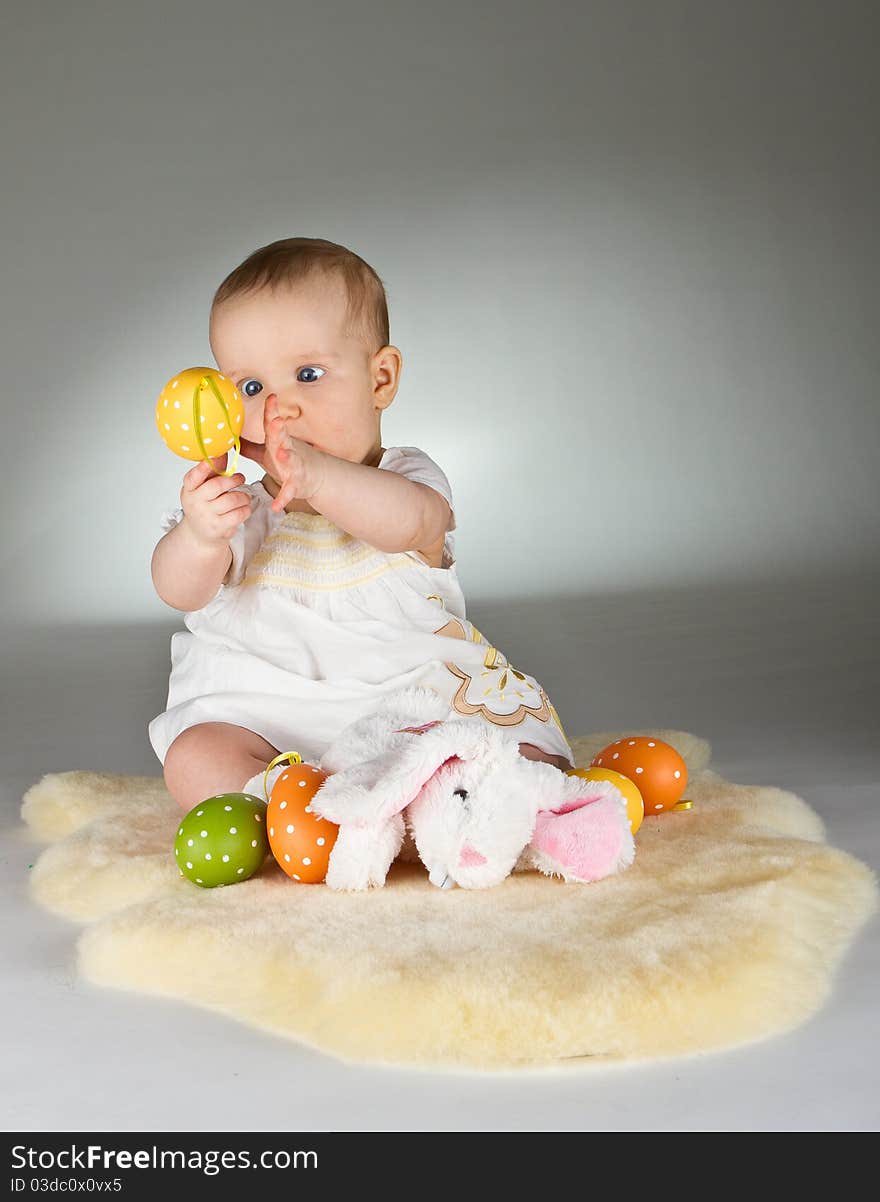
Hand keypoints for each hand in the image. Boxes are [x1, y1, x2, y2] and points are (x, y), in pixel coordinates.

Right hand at [179, 454, 250, 547]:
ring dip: (243, 496)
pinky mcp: (218, 528)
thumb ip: (213, 471)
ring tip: (244, 497)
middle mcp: (195, 503)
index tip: (212, 459)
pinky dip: (245, 509)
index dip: (202, 468)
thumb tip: (222, 452)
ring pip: (232, 500)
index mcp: (189, 489)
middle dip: (233, 480)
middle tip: (240, 478)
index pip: (193, 477)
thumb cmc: (204, 505)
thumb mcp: (204, 487)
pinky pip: (238, 514)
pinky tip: (243, 508)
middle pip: (217, 486)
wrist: (199, 534)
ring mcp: (206, 516)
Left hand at [240, 395, 325, 512]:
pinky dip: (283, 498)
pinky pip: (289, 491)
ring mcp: (294, 467)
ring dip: (288, 457)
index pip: (273, 424)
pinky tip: (276, 506)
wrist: (316, 478)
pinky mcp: (297, 484)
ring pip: (291, 461)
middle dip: (279, 430)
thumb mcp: (268, 452)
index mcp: (278, 442)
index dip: (272, 411)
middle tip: (276, 421)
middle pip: (282, 439)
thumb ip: (249, 446)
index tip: (271, 397)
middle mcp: (287, 451)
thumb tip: (230, 437)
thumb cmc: (289, 463)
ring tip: (282, 455)